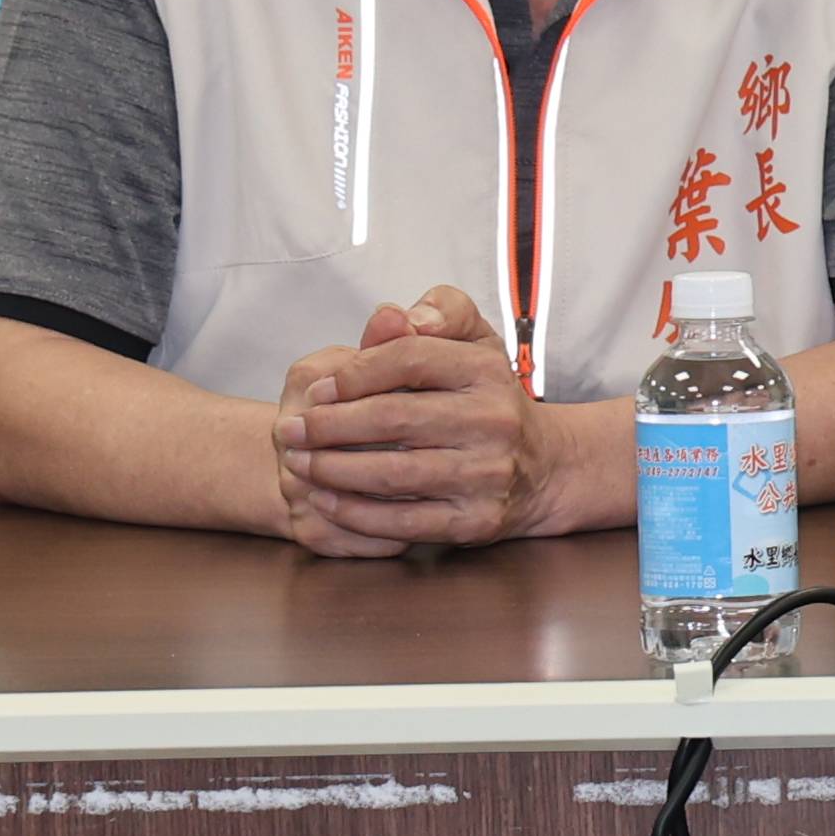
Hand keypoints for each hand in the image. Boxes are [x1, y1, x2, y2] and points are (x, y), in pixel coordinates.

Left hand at [265, 284, 542, 556]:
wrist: (545, 468)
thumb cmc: (487, 398)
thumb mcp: (473, 343)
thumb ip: (436, 314)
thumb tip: (388, 316)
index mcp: (488, 370)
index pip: (410, 357)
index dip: (354, 371)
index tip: (319, 388)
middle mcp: (494, 421)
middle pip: (393, 417)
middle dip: (329, 425)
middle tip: (289, 430)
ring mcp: (488, 474)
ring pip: (392, 473)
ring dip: (332, 470)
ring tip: (298, 463)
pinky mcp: (476, 520)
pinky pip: (403, 520)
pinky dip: (355, 512)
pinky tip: (326, 499)